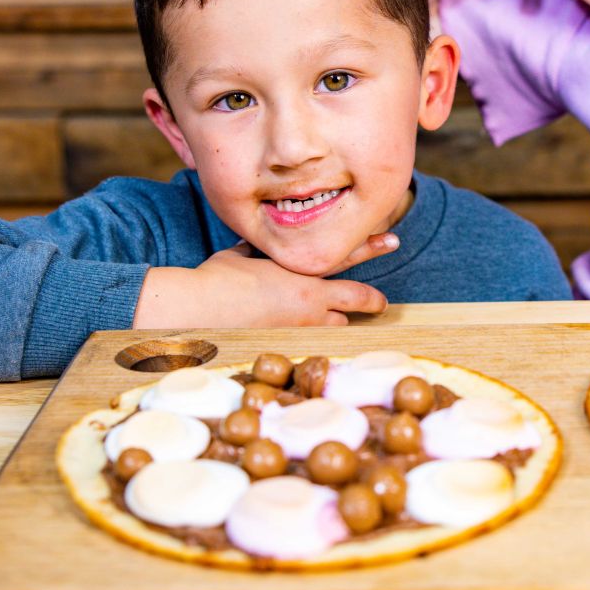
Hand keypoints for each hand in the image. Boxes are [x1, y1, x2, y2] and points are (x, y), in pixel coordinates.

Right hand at [133, 234, 393, 328]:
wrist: (198, 308)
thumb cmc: (216, 278)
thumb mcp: (243, 254)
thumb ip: (261, 251)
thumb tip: (261, 245)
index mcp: (301, 267)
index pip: (345, 254)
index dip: (370, 247)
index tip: (391, 240)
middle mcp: (309, 296)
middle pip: (356, 297)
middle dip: (371, 300)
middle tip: (381, 303)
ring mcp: (303, 325)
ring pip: (337, 326)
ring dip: (338, 324)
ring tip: (336, 324)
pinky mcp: (292, 346)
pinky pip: (316, 346)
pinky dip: (317, 344)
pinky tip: (317, 348)